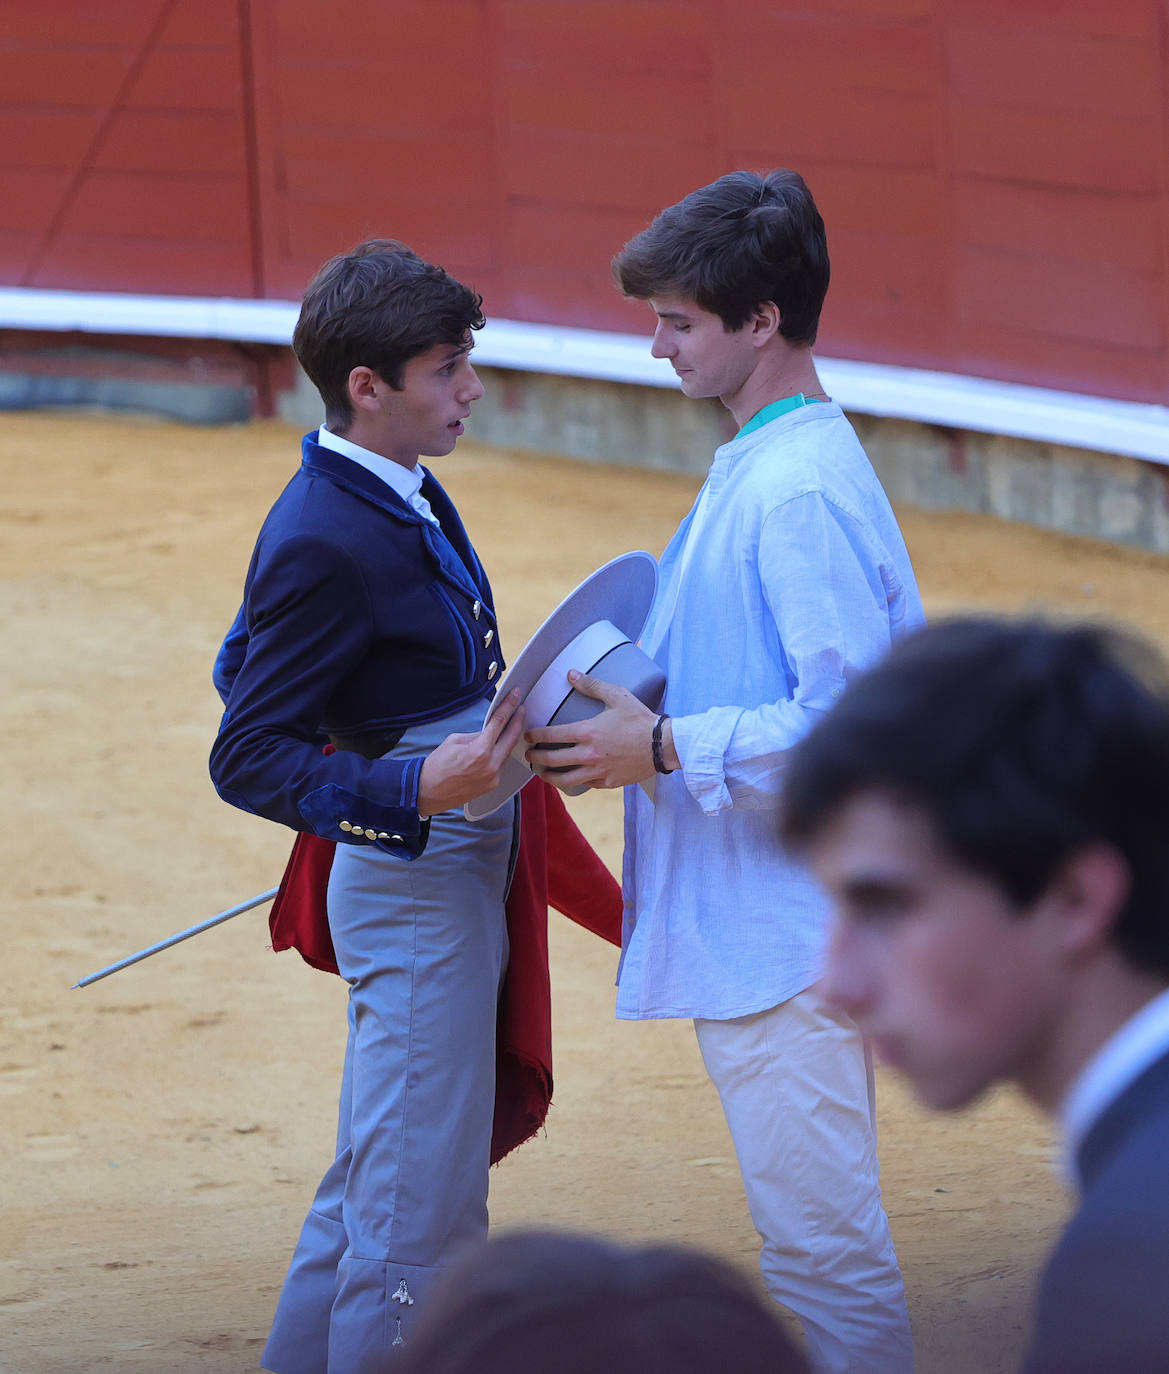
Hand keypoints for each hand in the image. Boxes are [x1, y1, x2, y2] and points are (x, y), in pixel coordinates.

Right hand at [417, 689, 523, 814]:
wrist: (429, 792)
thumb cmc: (437, 767)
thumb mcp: (454, 741)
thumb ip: (476, 734)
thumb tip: (489, 731)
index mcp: (480, 751)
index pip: (500, 721)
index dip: (509, 705)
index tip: (515, 695)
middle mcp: (490, 765)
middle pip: (512, 736)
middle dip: (518, 720)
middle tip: (520, 708)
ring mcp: (493, 777)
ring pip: (508, 751)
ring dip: (510, 737)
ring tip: (510, 726)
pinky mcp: (493, 784)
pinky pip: (502, 764)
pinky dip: (502, 753)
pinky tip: (498, 746)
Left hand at [523, 670, 674, 790]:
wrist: (663, 745)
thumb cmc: (640, 719)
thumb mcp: (617, 695)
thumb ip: (592, 685)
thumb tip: (571, 673)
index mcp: (587, 732)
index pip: (551, 736)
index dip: (534, 736)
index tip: (527, 735)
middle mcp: (589, 754)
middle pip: (551, 760)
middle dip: (535, 758)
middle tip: (529, 755)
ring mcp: (598, 771)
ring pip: (564, 779)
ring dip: (548, 776)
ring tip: (541, 772)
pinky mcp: (608, 782)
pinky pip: (585, 785)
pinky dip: (573, 782)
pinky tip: (568, 779)